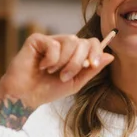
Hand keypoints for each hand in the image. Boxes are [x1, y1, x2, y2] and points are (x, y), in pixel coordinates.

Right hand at [0, 32, 114, 129]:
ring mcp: (50, 41)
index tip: (91, 66)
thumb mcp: (75, 83)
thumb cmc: (48, 90)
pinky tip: (41, 66)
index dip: (95, 52)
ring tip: (52, 72)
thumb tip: (110, 56)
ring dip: (64, 61)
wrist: (25, 97)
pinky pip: (54, 44)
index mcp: (73, 53)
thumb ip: (91, 70)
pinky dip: (51, 59)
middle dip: (77, 62)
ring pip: (70, 40)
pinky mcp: (37, 40)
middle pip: (82, 42)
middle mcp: (63, 44)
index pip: (91, 43)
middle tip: (64, 77)